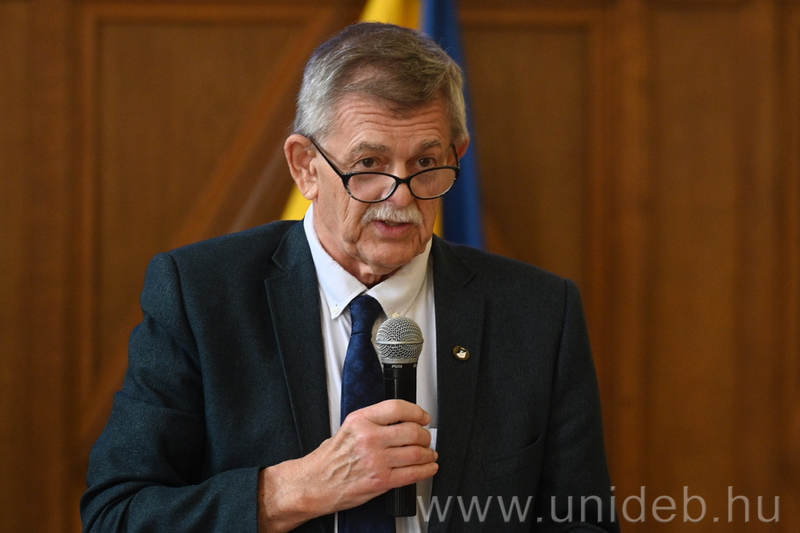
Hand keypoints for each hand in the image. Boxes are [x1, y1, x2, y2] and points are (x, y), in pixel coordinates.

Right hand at [257, 400, 437, 532]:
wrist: (314, 484)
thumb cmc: (329, 459)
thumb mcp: (348, 428)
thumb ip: (372, 421)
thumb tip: (399, 419)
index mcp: (360, 421)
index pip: (397, 408)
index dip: (416, 411)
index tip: (423, 416)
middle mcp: (369, 439)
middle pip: (411, 431)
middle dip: (425, 435)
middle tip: (426, 437)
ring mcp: (376, 461)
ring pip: (416, 453)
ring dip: (428, 453)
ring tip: (429, 453)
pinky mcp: (381, 481)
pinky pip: (412, 474)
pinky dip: (426, 470)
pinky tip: (429, 467)